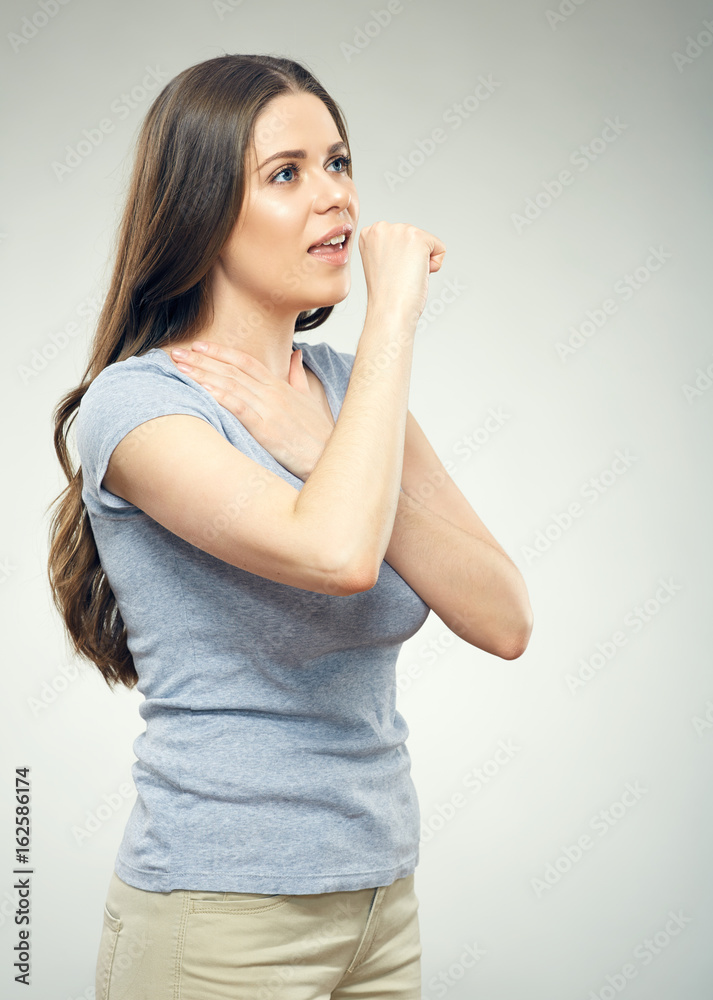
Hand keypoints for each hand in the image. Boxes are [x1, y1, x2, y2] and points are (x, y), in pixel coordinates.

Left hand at [169, 341, 334, 480]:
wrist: (333, 457)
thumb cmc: (320, 435)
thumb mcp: (310, 401)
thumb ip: (298, 376)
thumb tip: (296, 355)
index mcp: (280, 386)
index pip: (245, 361)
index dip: (220, 352)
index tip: (198, 346)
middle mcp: (272, 393)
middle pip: (231, 370)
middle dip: (201, 359)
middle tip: (176, 353)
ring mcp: (269, 409)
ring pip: (230, 384)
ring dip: (202, 374)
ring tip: (179, 367)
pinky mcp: (266, 428)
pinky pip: (238, 406)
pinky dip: (218, 395)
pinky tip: (200, 389)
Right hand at [358, 221, 445, 320]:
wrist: (388, 311)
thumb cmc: (385, 296)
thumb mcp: (381, 263)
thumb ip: (391, 249)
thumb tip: (407, 247)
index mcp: (369, 233)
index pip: (399, 238)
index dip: (399, 260)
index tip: (388, 273)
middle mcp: (382, 227)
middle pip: (414, 238)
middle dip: (411, 259)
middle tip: (397, 277)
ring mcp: (400, 230)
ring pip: (427, 243)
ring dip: (421, 262)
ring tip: (405, 276)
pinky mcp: (418, 237)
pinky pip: (440, 249)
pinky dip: (435, 265)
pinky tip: (417, 275)